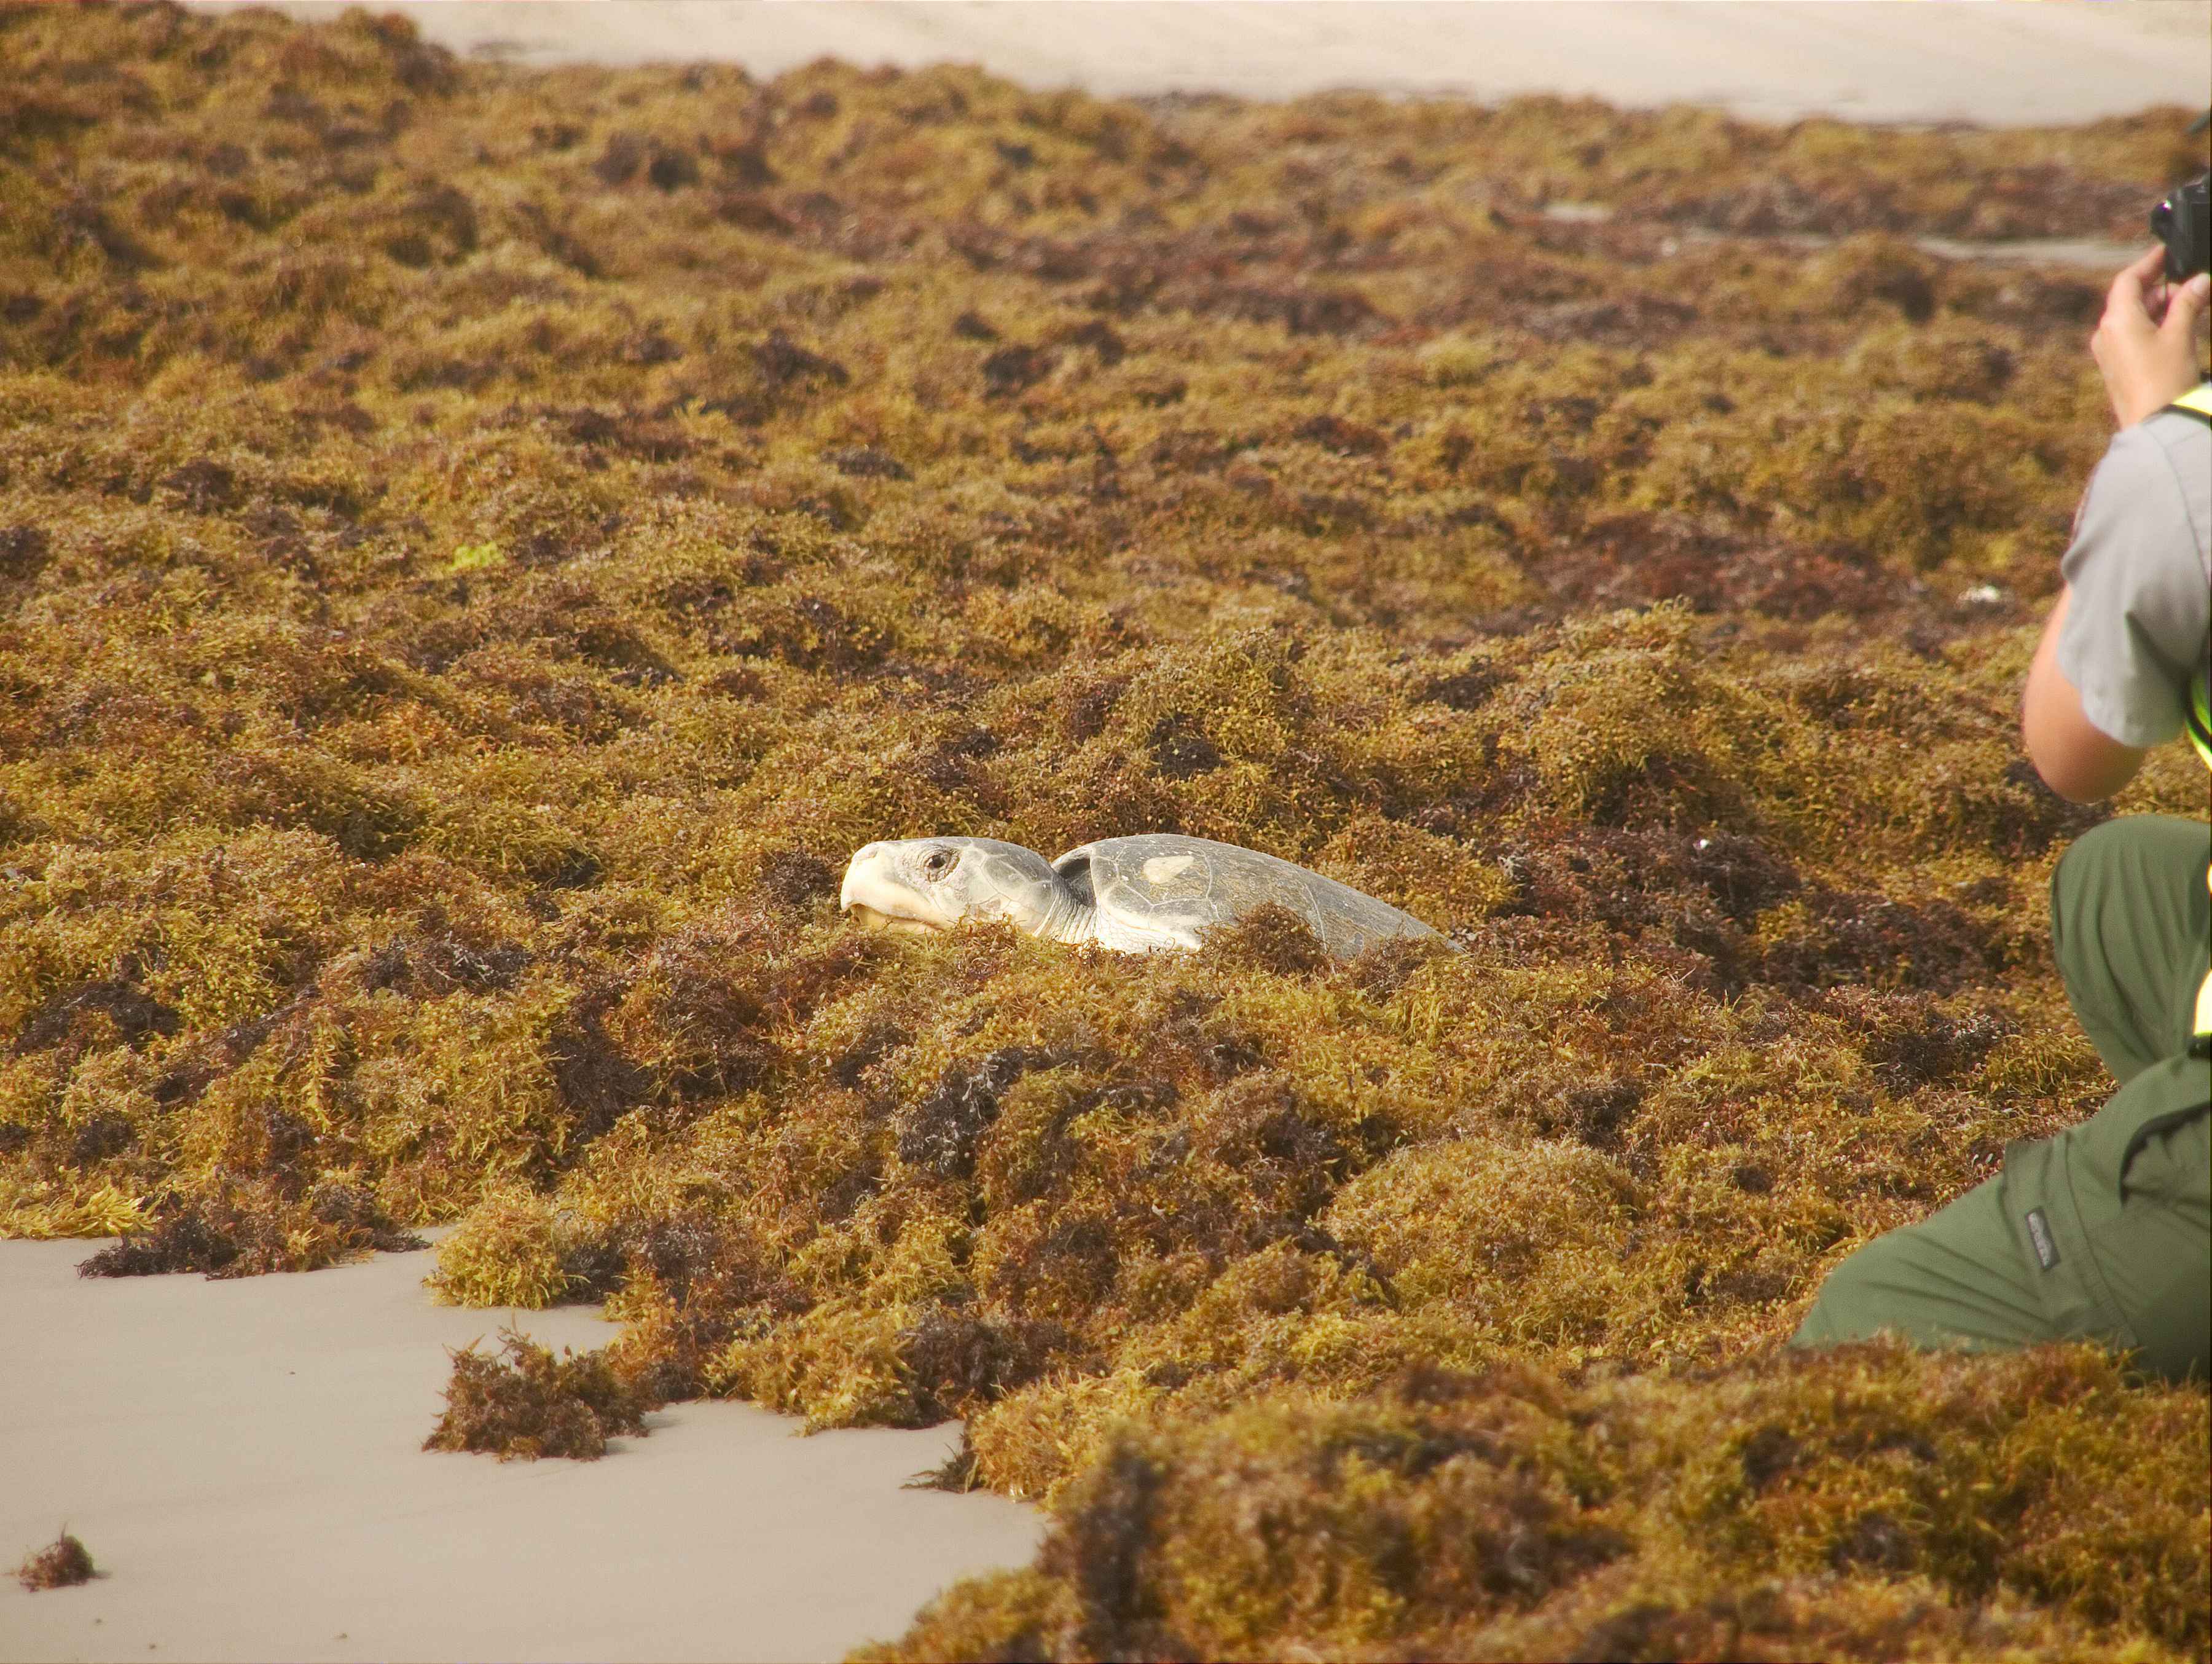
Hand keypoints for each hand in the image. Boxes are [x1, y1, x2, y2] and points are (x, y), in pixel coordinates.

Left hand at [2090, 245, 2210, 428]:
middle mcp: (2106, 333)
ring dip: (2161, 307)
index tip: (2166, 252)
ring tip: (2192, 304)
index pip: (2128, 280)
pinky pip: (2133, 336)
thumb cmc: (2165, 380)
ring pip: (2134, 317)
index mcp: (2115, 320)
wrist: (2154, 424)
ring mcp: (2108, 351)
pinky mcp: (2117, 367)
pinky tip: (2178, 326)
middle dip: (2162, 289)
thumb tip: (2199, 282)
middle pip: (2131, 298)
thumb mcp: (2180, 335)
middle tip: (2193, 284)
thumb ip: (2188, 304)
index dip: (2148, 263)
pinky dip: (2155, 325)